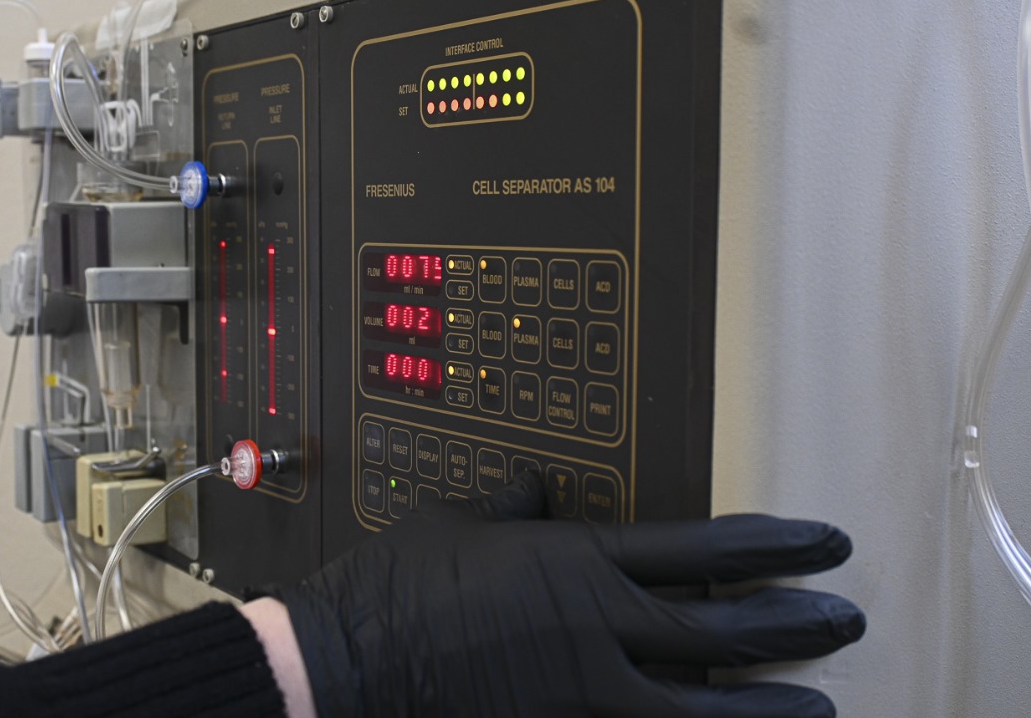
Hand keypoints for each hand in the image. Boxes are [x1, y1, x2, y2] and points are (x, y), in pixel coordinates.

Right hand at [268, 472, 864, 716]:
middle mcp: (596, 631)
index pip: (703, 550)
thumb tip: (532, 494)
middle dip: (795, 624)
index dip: (774, 546)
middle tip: (844, 619)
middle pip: (723, 632)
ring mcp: (583, 695)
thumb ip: (507, 508)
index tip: (823, 544)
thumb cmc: (395, 588)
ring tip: (816, 706)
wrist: (345, 664)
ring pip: (702, 709)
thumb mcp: (454, 524)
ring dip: (767, 708)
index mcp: (575, 564)